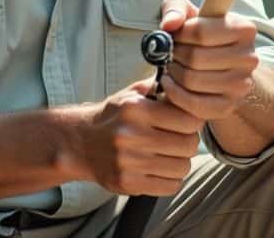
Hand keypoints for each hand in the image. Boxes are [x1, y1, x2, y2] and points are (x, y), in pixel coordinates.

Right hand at [70, 79, 204, 195]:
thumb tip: (187, 87)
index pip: (188, 119)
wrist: (80, 143)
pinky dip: (170, 180)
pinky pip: (170, 186)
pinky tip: (160, 170)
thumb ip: (159, 88)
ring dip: (180, 162)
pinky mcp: (128, 183)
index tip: (187, 122)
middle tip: (178, 139)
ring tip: (168, 155)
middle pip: (188, 145)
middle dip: (188, 142)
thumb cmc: (112, 118)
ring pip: (182, 167)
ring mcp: (129, 162)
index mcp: (135, 110)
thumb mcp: (131, 95)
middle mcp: (131, 135)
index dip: (193, 121)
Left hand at [156, 0, 260, 121]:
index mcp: (245, 29)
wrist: (216, 64)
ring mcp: (241, 85)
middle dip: (173, 54)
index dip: (179, 34)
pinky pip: (194, 105)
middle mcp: (249, 58)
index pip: (201, 32)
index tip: (174, 34)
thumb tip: (169, 24)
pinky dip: (174, 94)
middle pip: (195, 58)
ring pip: (192, 81)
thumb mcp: (187, 11)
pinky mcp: (229, 106)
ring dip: (172, 73)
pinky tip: (169, 82)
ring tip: (171, 65)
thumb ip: (175, 8)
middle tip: (169, 52)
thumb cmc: (199, 32)